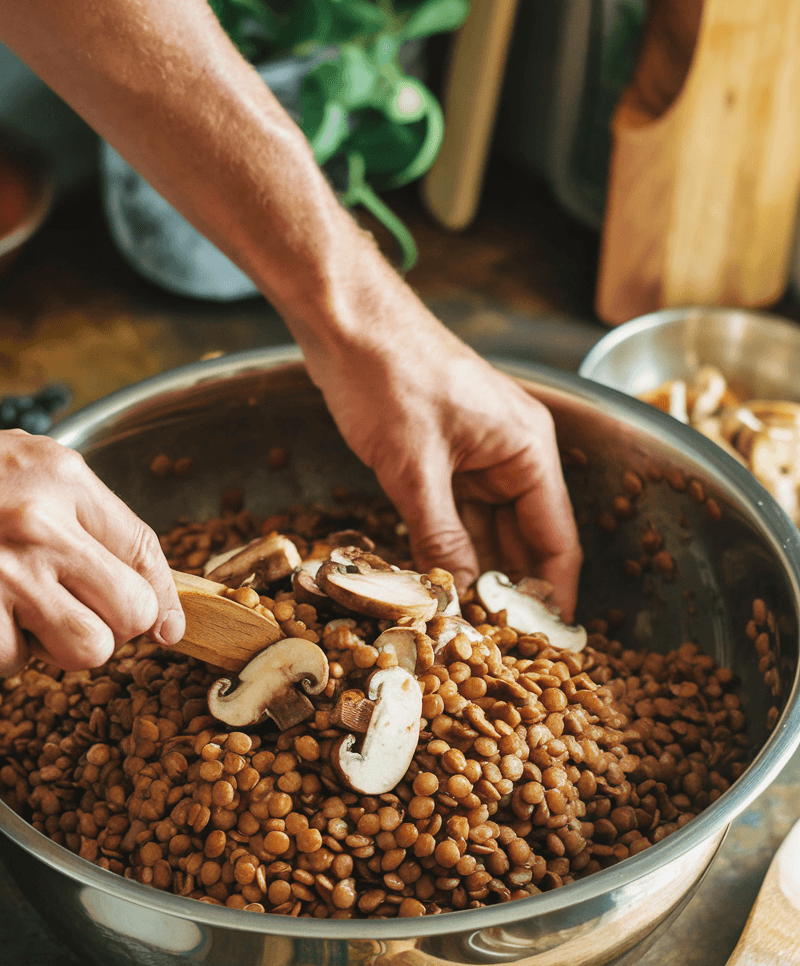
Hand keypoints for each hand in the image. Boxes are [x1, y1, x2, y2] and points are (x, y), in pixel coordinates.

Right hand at [0, 431, 183, 674]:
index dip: (163, 600)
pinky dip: (2, 652)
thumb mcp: (27, 471)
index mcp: (61, 479)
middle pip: (131, 612)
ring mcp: (2, 573)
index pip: (144, 549)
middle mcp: (38, 524)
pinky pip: (13, 663)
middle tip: (75, 611)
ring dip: (57, 644)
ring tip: (20, 611)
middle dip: (112, 625)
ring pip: (86, 649)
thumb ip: (88, 521)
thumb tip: (158, 612)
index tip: (166, 628)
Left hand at [308, 318, 581, 620]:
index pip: (559, 539)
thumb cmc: (387, 375)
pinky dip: (447, 550)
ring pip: (487, 533)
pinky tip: (435, 585)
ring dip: (475, 575)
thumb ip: (441, 538)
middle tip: (492, 646)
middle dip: (509, 593)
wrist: (343, 320)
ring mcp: (478, 456)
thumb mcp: (414, 468)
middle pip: (526, 541)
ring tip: (463, 628)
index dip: (551, 595)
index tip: (541, 645)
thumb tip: (459, 602)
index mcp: (529, 450)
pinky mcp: (443, 458)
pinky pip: (455, 517)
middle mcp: (514, 455)